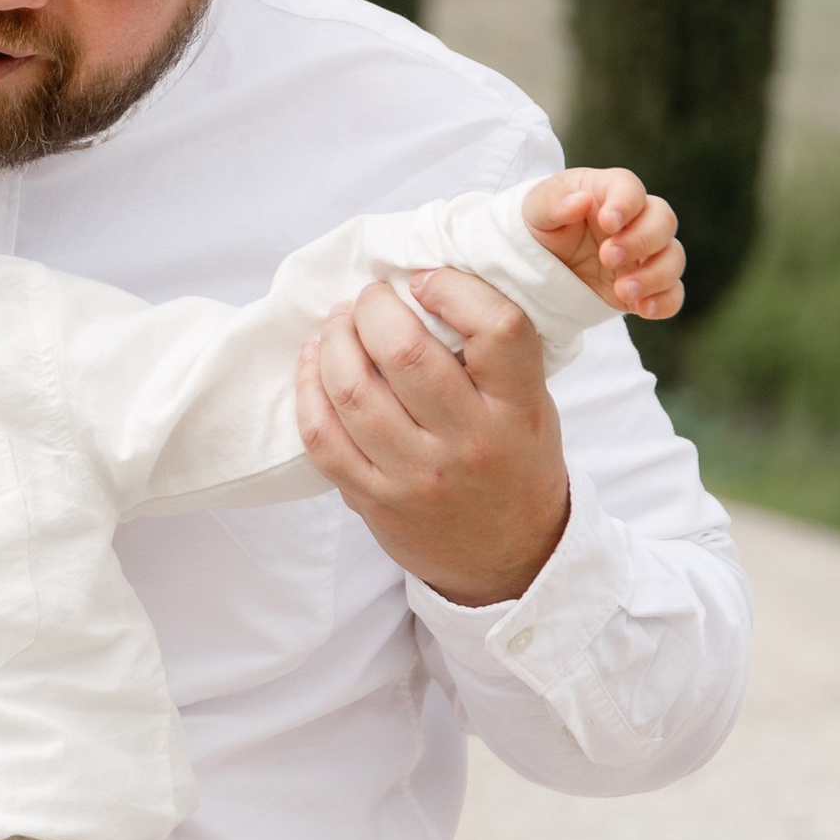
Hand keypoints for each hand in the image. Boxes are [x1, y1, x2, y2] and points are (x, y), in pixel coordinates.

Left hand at [297, 274, 570, 610]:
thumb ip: (492, 355)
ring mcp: (417, 476)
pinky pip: (322, 437)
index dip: (453, 287)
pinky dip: (308, 390)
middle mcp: (469, 442)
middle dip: (373, 307)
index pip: (496, 328)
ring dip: (333, 342)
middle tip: (370, 298)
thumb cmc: (515, 463)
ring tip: (338, 324)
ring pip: (352, 391)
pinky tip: (313, 363)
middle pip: (402, 352)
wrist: (511, 559)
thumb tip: (420, 284)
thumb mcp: (531, 406)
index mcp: (519, 409)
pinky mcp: (374, 499)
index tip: (426, 280)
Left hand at [521, 166, 685, 318]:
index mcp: (610, 192)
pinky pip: (672, 293)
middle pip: (664, 221)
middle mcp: (636, 220)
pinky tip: (643, 309)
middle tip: (607, 257)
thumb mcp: (537, 209)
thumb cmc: (544, 223)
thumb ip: (554, 203)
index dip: (625, 204)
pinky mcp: (647, 285)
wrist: (543, 263)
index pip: (631, 189)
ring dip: (655, 275)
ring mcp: (645, 254)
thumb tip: (581, 201)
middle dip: (641, 241)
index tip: (607, 223)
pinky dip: (664, 302)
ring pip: (673, 257)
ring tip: (622, 290)